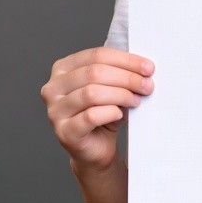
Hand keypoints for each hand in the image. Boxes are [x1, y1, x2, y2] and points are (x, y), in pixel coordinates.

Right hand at [40, 47, 153, 170]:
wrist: (97, 147)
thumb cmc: (104, 112)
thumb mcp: (111, 86)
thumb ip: (120, 72)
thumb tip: (144, 67)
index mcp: (63, 68)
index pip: (97, 55)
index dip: (126, 60)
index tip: (148, 67)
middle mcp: (53, 88)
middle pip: (94, 73)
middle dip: (127, 78)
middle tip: (147, 85)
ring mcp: (55, 111)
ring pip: (91, 93)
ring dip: (121, 94)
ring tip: (136, 100)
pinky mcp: (64, 132)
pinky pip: (91, 116)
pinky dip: (111, 112)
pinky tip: (120, 114)